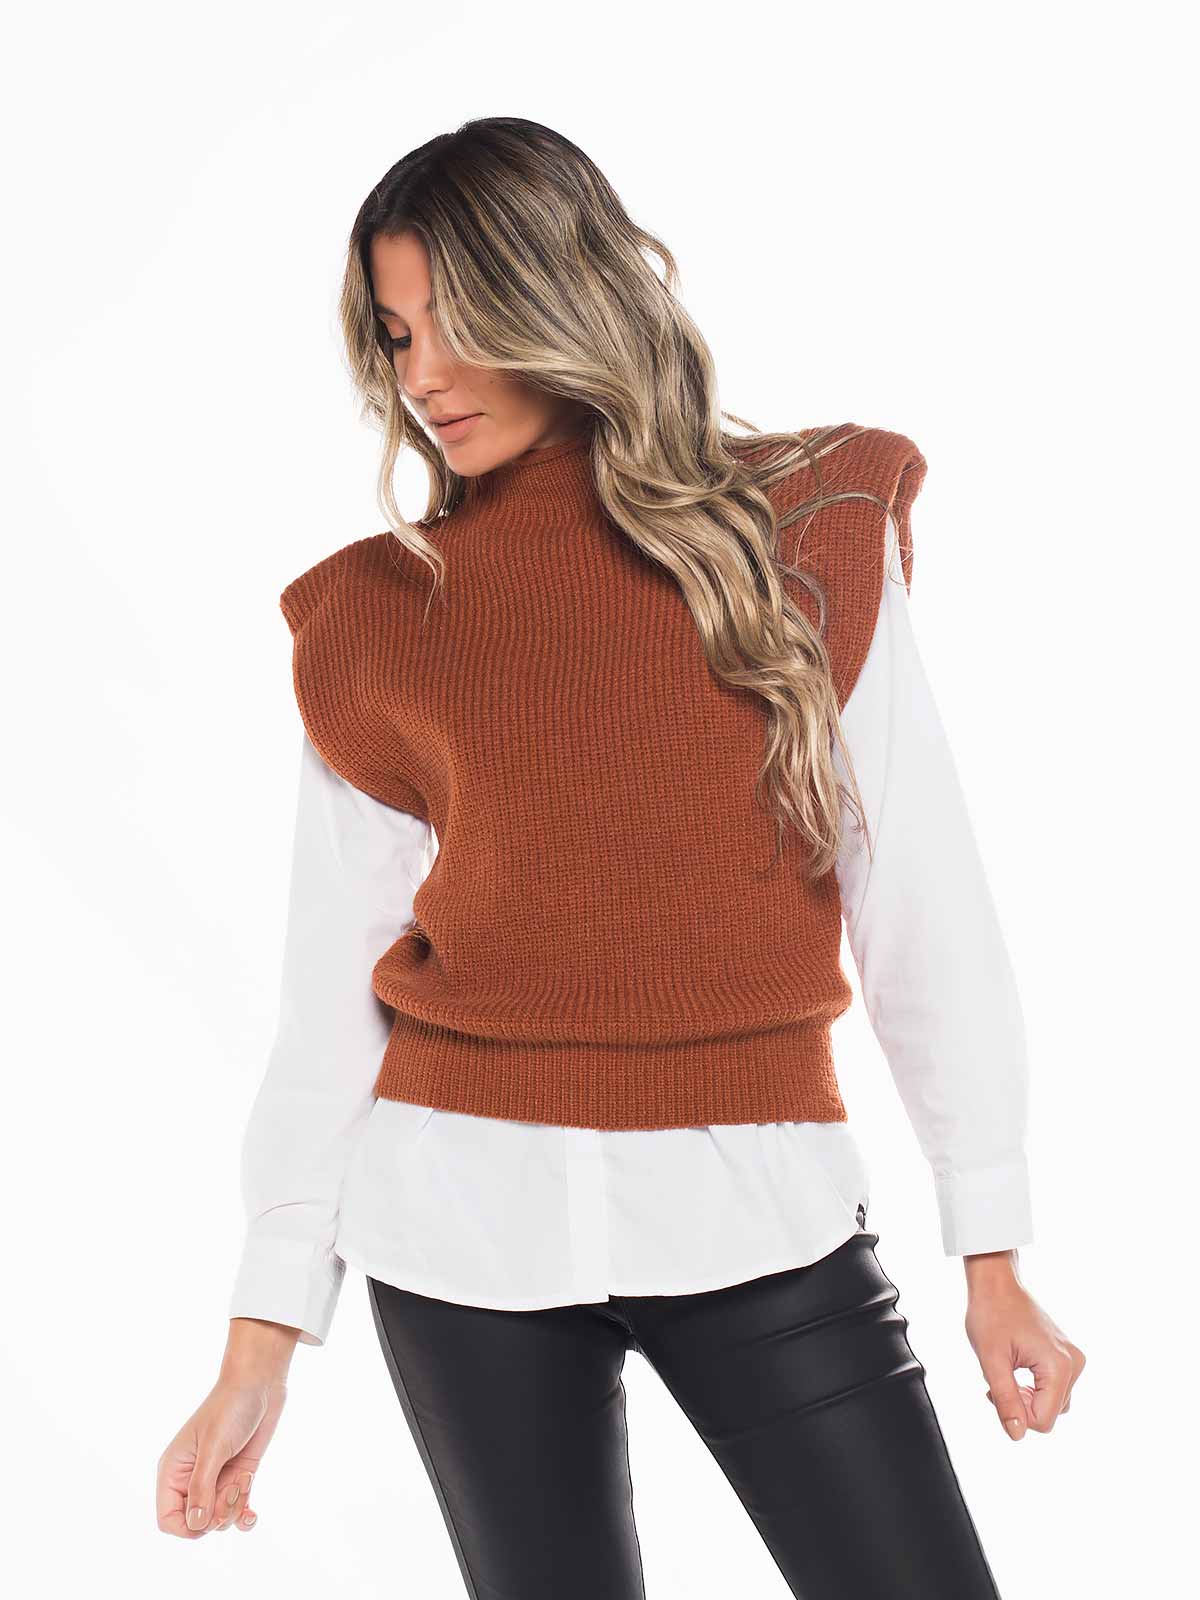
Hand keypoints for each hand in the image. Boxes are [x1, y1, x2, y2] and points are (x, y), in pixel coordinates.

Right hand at [156, 1319, 297, 1537]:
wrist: (259, 1384)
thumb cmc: (230, 1408)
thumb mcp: (214, 1448)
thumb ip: (202, 1488)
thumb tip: (196, 1525)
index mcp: (173, 1471)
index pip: (168, 1520)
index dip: (187, 1526)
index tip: (209, 1513)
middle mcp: (191, 1479)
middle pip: (197, 1523)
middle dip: (218, 1513)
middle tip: (233, 1486)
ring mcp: (215, 1479)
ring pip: (218, 1519)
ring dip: (234, 1506)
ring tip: (246, 1478)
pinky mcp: (236, 1477)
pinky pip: (235, 1512)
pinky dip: (244, 1516)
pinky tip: (252, 1514)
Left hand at [962, 1251, 1084, 1440]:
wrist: (997, 1283)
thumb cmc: (991, 1314)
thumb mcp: (991, 1361)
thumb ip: (1006, 1400)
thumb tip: (1017, 1435)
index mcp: (1060, 1367)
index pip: (1043, 1420)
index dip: (1016, 1415)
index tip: (995, 1392)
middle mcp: (1074, 1364)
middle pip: (1050, 1413)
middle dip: (1021, 1405)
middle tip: (996, 1381)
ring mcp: (1074, 1359)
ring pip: (1052, 1402)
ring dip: (1027, 1397)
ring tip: (1004, 1373)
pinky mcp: (1067, 1356)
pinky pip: (1053, 1388)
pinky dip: (1034, 1387)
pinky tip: (1015, 1370)